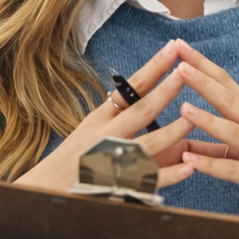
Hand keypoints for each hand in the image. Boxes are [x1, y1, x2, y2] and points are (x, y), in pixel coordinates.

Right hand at [13, 39, 196, 193]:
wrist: (46, 190)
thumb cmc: (74, 158)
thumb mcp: (93, 130)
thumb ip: (123, 117)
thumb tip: (151, 98)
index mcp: (100, 118)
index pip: (130, 88)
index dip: (153, 68)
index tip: (173, 48)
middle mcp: (105, 135)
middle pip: (140, 111)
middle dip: (165, 91)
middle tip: (186, 73)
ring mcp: (111, 160)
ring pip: (146, 144)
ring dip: (171, 132)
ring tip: (192, 120)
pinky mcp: (118, 185)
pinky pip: (147, 179)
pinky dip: (169, 174)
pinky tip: (188, 167)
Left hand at [172, 40, 238, 238]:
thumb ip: (223, 147)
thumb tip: (188, 144)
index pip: (228, 84)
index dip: (203, 65)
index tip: (180, 46)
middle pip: (228, 98)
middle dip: (200, 78)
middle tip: (175, 57)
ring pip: (233, 132)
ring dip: (206, 119)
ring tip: (181, 105)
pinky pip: (236, 171)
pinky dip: (212, 166)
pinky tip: (191, 161)